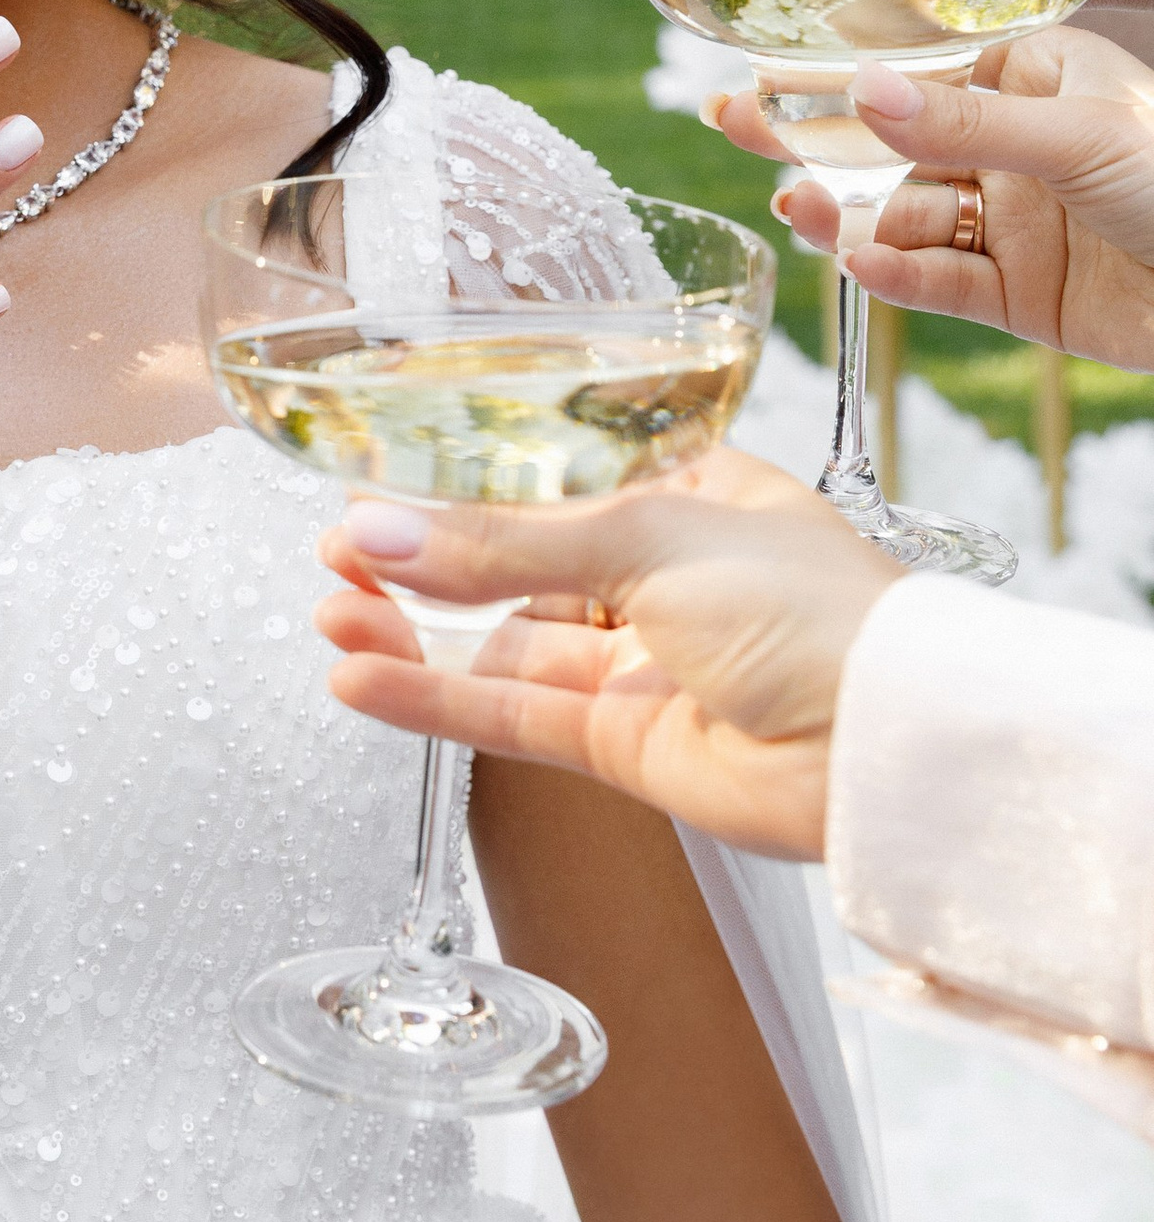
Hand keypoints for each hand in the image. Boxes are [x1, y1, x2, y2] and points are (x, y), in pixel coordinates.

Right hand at [311, 453, 899, 857]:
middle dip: (424, 560)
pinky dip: (436, 698)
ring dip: (415, 630)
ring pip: (504, 642)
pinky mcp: (625, 744)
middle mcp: (666, 576)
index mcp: (692, 492)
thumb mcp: (651, 536)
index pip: (555, 477)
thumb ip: (504, 542)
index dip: (466, 482)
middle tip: (339, 553)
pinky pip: (512, 713)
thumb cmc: (816, 612)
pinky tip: (364, 680)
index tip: (380, 481)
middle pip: (516, 564)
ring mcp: (644, 663)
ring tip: (336, 614)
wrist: (885, 744)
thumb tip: (382, 529)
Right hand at [711, 25, 1153, 369]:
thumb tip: (865, 90)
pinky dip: (900, 275)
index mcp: (1033, 80)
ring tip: (806, 212)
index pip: (920, 71)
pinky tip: (865, 261)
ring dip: (856, 216)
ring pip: (907, 216)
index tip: (764, 72)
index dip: (841, 75)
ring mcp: (1012, 223)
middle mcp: (1014, 147)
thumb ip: (965, 120)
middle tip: (736, 125)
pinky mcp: (1016, 295)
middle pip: (895, 145)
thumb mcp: (1075, 135)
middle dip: (817, 140)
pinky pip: (939, 282)